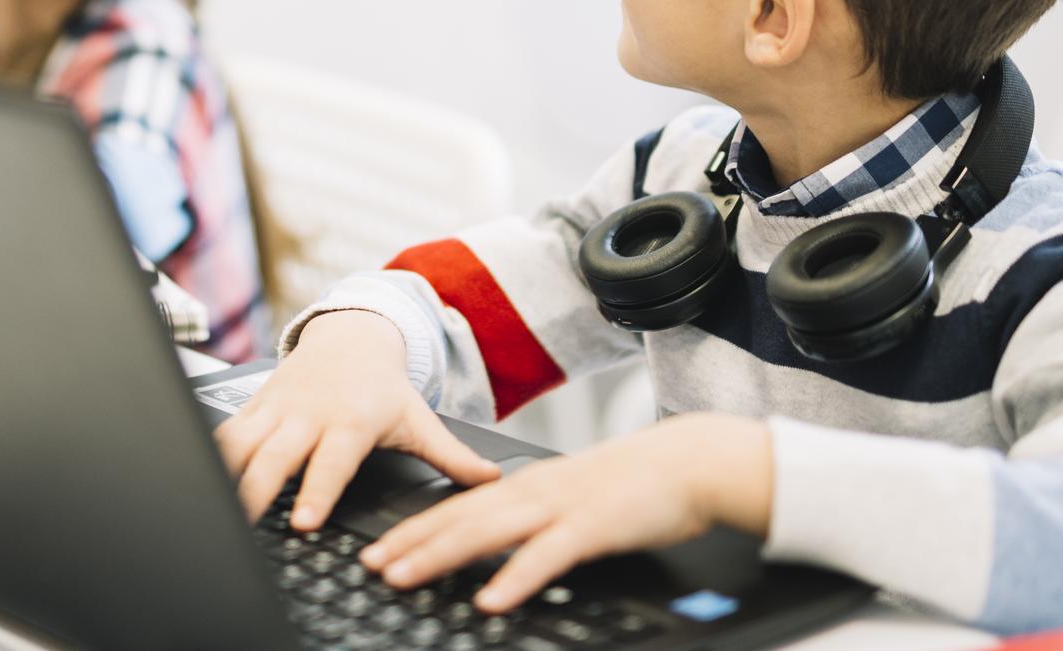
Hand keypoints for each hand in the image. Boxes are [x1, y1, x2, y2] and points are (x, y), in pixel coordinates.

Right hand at [215, 310, 500, 529]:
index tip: (304, 520)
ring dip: (226, 474)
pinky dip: (210, 452)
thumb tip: (492, 482)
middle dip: (259, 489)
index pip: (331, 462)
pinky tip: (195, 477)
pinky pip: (226, 430)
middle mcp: (309, 415)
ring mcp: (278, 409)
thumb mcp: (419, 419)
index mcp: (349, 422)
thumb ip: (452, 457)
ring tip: (212, 508)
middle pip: (278, 455)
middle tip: (244, 521)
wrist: (350, 334)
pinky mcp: (255, 406)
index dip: (316, 491)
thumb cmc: (382, 387)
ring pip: (244, 442)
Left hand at [360, 412, 773, 611]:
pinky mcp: (591, 527)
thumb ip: (541, 518)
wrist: (690, 461)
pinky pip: (544, 557)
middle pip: (459, 519)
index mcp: (528, 486)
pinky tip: (488, 599)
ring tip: (404, 577)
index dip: (415, 529)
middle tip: (371, 565)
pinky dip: (513, 579)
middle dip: (411, 543)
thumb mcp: (575, 498)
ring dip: (440, 556)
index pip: (459, 508)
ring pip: (487, 533)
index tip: (380, 548)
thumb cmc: (637, 485)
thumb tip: (508, 548)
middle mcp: (534, 492)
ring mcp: (560, 507)